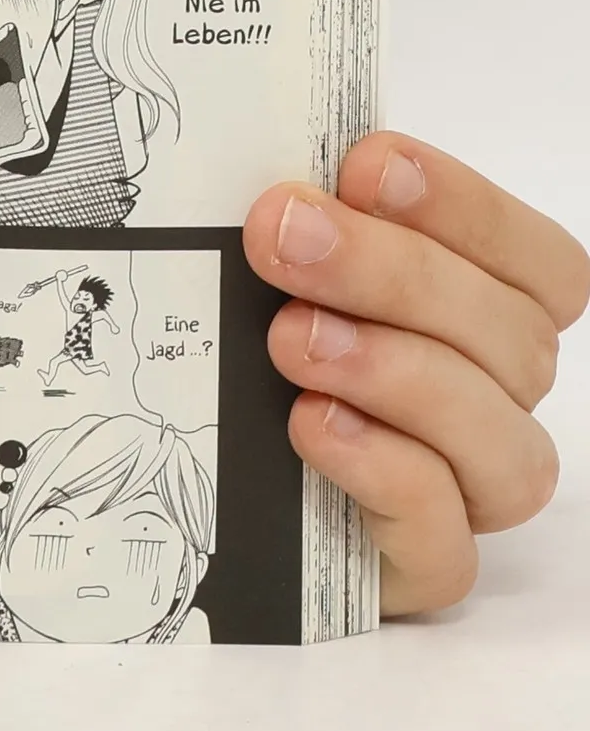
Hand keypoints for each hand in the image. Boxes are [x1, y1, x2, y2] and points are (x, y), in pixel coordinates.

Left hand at [246, 132, 587, 615]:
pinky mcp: (418, 566)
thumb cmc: (251, 346)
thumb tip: (283, 177)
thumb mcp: (271, 271)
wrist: (192, 478)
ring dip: (395, 373)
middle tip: (285, 236)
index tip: (368, 164)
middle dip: (392, 273)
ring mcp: (466, 490)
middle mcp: (496, 400)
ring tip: (293, 337)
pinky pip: (442, 539)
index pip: (538, 261)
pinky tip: (315, 424)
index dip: (466, 206)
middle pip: (507, 338)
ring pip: (499, 443)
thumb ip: (303, 222)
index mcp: (490, 314)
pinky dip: (384, 474)